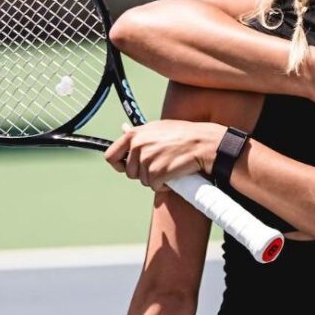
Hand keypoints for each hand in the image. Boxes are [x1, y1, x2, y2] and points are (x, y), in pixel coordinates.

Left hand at [104, 121, 226, 191]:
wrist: (203, 143)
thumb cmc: (184, 135)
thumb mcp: (158, 128)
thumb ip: (140, 133)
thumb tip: (123, 129)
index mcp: (135, 134)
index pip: (111, 156)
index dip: (119, 165)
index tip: (128, 166)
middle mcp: (138, 146)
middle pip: (129, 172)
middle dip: (143, 173)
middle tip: (159, 165)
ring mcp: (147, 160)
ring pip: (143, 181)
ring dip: (155, 179)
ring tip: (169, 166)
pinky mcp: (157, 173)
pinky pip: (154, 187)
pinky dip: (164, 185)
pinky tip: (173, 174)